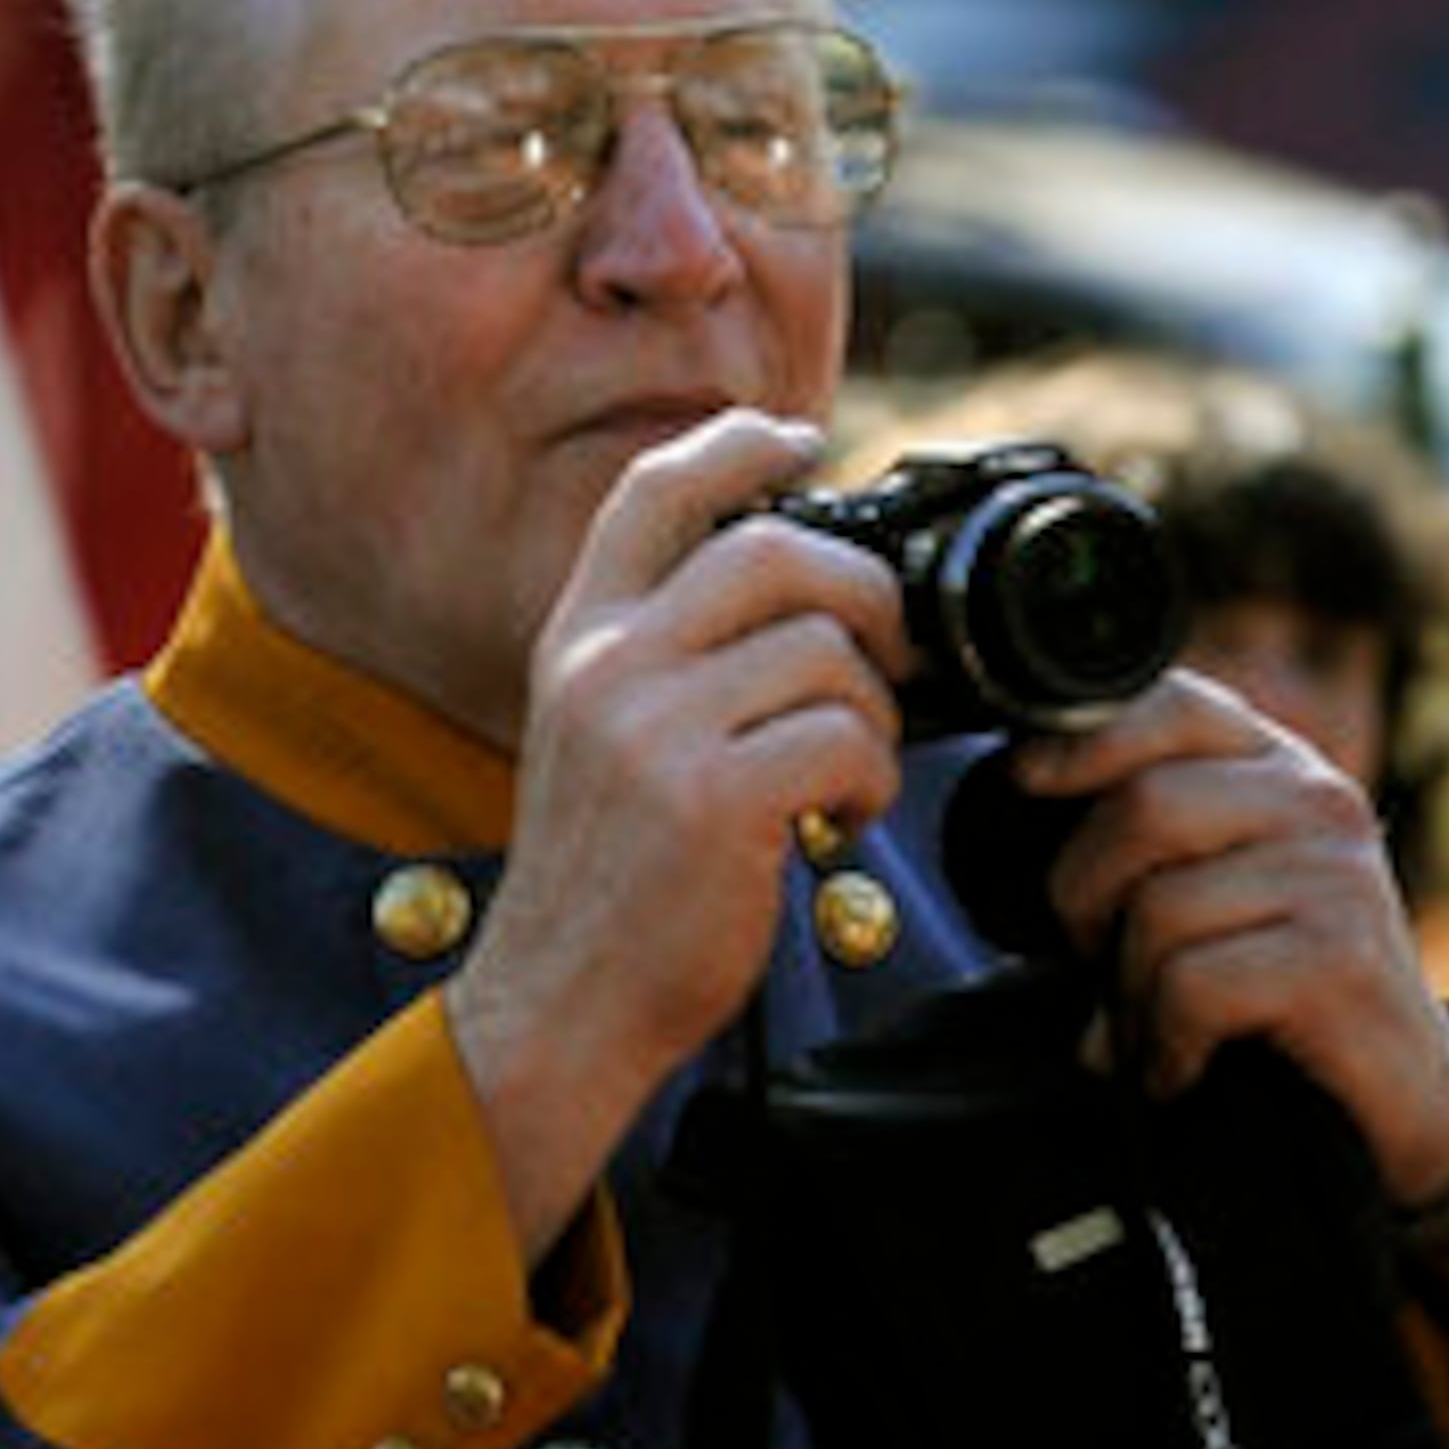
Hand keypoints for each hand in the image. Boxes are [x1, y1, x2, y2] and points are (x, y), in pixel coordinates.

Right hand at [447, 412, 908, 1238]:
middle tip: (889, 653)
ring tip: (853, 768)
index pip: (654, 492)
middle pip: (776, 550)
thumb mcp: (601, 740)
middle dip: (863, 593)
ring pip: (827, 651)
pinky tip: (844, 816)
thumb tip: (800, 595)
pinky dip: (874, 775)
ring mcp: (655, 729)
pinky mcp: (711, 799)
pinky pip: (845, 738)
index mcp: (579, 640)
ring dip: (873, 710)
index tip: (799, 442)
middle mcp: (608, 667)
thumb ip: (668, 658)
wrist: (559, 1007)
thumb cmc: (609, 882)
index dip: (736, 445)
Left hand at [1005, 675, 1448, 1208]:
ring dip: (1124, 993)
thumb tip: (1028, 786)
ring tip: (1141, 1031)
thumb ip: (1156, 832)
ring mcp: (1336, 876)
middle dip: (1084, 896)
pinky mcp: (1339, 959)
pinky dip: (1163, 1043)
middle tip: (1090, 960)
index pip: (1174, 701)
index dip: (1084, 737)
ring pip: (1160, 908)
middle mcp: (1319, 800)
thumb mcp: (1224, 882)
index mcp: (1281, 765)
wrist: (1407, 1091)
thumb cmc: (1290, 985)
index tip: (1028, 781)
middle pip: (1145, 806)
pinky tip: (1176, 1068)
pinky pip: (1194, 986)